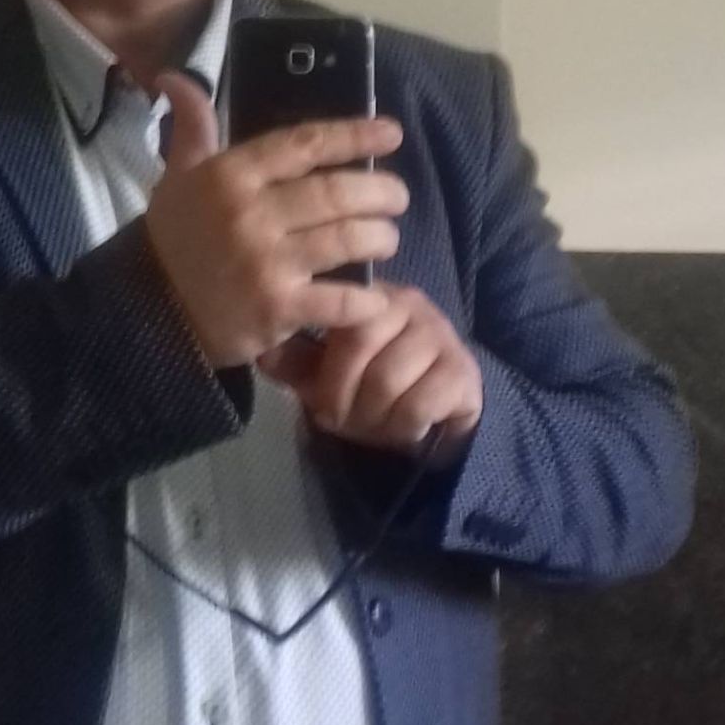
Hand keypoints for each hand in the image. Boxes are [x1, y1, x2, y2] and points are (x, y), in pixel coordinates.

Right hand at [144, 72, 408, 369]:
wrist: (147, 312)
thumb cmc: (174, 239)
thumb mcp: (177, 176)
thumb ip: (192, 126)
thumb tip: (175, 75)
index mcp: (230, 175)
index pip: (305, 144)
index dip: (355, 135)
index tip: (392, 134)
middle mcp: (250, 213)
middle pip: (336, 192)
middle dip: (380, 191)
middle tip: (398, 197)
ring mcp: (266, 263)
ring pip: (346, 240)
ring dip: (379, 238)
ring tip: (387, 238)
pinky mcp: (277, 309)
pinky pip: (340, 300)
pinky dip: (367, 300)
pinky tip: (377, 297)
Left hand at [257, 282, 482, 464]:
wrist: (437, 414)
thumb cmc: (376, 388)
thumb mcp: (329, 373)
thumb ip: (296, 361)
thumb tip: (261, 352)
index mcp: (372, 297)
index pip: (340, 316)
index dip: (324, 368)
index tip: (319, 401)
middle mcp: (411, 305)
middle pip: (360, 345)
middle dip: (342, 395)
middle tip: (340, 420)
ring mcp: (441, 336)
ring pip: (389, 378)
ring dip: (372, 416)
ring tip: (372, 425)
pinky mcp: (463, 372)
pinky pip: (420, 403)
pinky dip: (403, 427)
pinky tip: (405, 428)